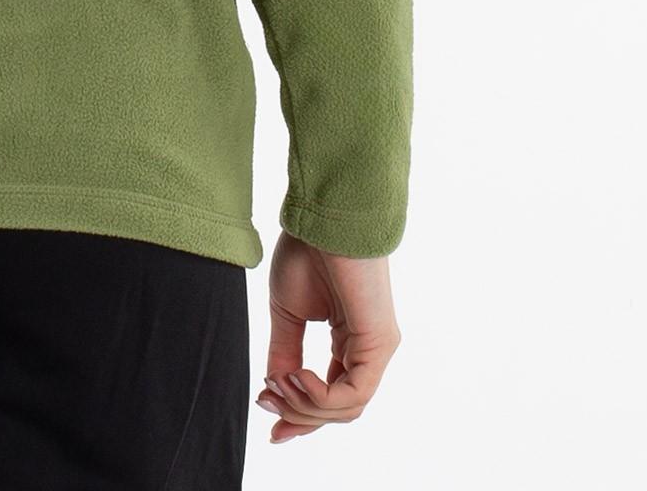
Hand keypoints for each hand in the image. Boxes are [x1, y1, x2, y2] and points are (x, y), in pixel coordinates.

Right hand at [255, 230, 399, 444]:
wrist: (320, 218)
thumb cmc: (307, 253)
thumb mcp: (287, 314)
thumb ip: (285, 355)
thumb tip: (273, 392)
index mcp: (349, 342)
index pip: (332, 396)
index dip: (300, 416)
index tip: (271, 427)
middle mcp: (368, 351)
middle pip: (339, 410)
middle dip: (299, 415)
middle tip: (266, 402)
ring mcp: (377, 349)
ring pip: (347, 409)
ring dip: (305, 405)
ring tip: (278, 383)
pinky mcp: (379, 343)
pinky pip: (354, 394)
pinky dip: (321, 397)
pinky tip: (297, 378)